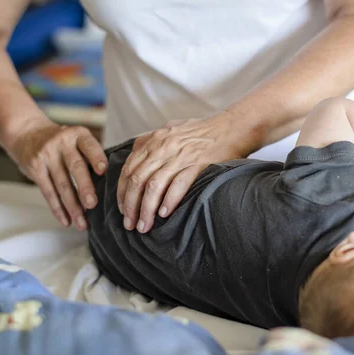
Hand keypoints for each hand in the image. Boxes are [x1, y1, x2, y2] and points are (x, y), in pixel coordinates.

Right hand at [9, 119, 106, 229]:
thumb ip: (91, 155)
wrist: (26, 133)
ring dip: (73, 207)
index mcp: (78, 135)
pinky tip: (66, 221)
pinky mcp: (35, 168)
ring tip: (82, 223)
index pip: (89, 146)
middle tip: (92, 204)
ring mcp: (47, 155)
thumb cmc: (63, 142)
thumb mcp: (76, 139)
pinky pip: (48, 192)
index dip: (97, 158)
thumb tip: (114, 183)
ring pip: (62, 184)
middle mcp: (62, 143)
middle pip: (75, 167)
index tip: (103, 171)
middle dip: (84, 187)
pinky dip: (58, 209)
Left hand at [117, 114, 251, 232]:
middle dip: (130, 206)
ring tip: (144, 226)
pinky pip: (178, 185)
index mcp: (154, 140)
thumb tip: (135, 148)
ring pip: (153, 186)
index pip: (128, 169)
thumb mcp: (171, 128)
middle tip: (130, 225)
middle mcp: (163, 147)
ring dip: (146, 209)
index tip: (123, 210)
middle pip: (137, 180)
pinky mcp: (198, 164)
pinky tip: (164, 214)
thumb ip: (152, 139)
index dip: (122, 192)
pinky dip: (169, 201)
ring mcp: (180, 156)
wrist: (232, 128)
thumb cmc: (202, 131)